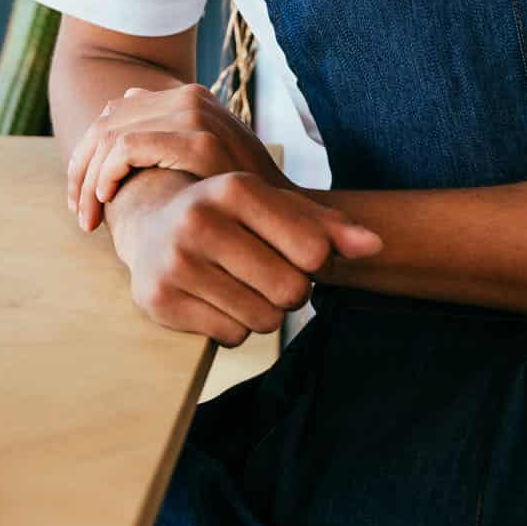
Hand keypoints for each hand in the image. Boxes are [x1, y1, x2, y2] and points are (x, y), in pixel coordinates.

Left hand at [67, 81, 289, 232]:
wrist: (290, 214)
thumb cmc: (239, 196)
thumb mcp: (202, 156)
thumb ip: (167, 127)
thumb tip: (127, 96)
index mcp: (188, 97)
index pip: (115, 113)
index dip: (88, 153)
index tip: (83, 197)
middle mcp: (191, 97)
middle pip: (106, 122)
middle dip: (81, 167)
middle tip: (78, 212)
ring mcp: (196, 114)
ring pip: (110, 135)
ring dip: (88, 177)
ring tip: (87, 215)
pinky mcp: (199, 140)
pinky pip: (127, 148)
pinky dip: (107, 174)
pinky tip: (106, 200)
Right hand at [119, 170, 383, 345]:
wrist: (151, 224)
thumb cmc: (230, 216)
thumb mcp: (276, 208)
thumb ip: (328, 226)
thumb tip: (375, 246)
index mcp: (235, 187)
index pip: (313, 251)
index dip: (315, 263)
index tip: (297, 254)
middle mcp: (200, 218)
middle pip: (290, 290)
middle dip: (290, 291)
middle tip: (267, 275)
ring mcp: (176, 260)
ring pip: (262, 319)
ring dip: (263, 313)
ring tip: (241, 286)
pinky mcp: (159, 299)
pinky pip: (230, 337)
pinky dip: (233, 328)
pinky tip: (215, 301)